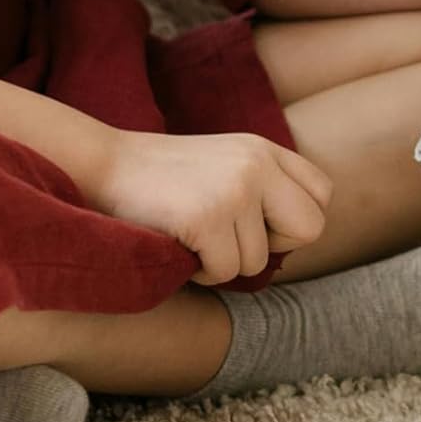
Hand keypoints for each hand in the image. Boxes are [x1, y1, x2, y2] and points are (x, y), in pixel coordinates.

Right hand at [97, 129, 331, 285]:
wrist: (98, 167)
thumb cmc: (160, 179)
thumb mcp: (224, 164)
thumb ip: (264, 187)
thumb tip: (301, 236)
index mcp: (264, 149)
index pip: (322, 196)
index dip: (294, 220)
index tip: (258, 223)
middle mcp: (257, 164)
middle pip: (311, 228)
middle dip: (273, 246)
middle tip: (231, 239)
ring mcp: (234, 189)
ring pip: (259, 261)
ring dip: (224, 263)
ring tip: (191, 234)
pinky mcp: (206, 217)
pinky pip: (225, 272)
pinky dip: (201, 272)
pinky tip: (178, 244)